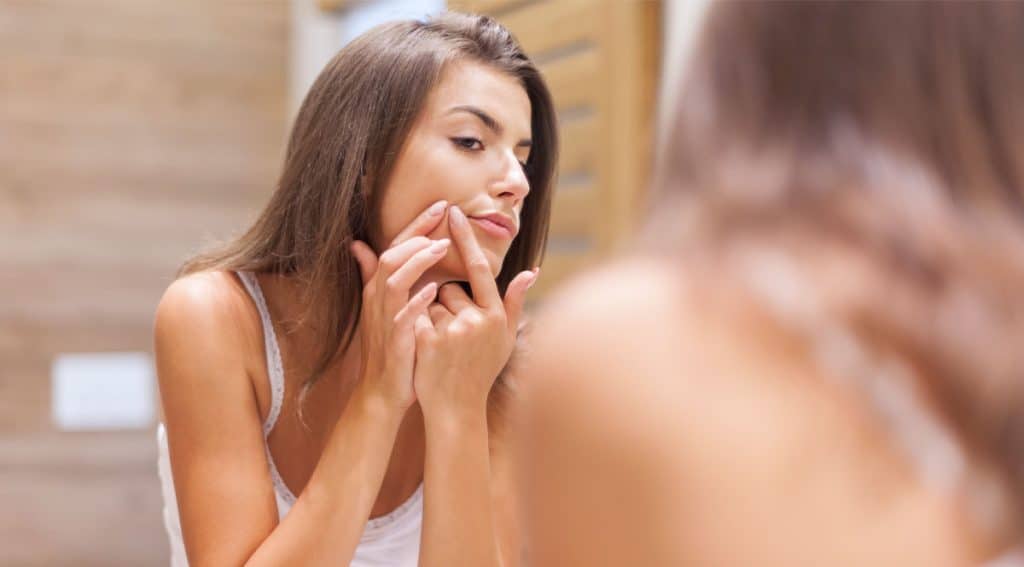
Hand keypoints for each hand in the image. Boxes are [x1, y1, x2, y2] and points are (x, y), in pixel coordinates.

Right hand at [350, 200, 450, 412]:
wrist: (382, 390)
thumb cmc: (388, 347)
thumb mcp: (379, 307)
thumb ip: (372, 275)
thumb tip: (356, 245)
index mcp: (379, 288)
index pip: (395, 247)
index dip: (415, 225)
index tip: (440, 206)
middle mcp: (378, 299)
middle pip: (392, 256)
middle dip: (417, 234)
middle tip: (443, 216)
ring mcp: (384, 318)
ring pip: (395, 280)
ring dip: (417, 261)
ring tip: (441, 247)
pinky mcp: (394, 340)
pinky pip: (402, 317)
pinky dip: (416, 302)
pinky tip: (433, 290)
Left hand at [412, 205, 538, 423]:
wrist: (456, 408)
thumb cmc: (481, 371)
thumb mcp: (505, 338)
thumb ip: (516, 302)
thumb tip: (531, 271)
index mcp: (496, 316)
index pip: (480, 268)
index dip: (465, 240)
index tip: (452, 213)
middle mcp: (477, 320)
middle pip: (450, 289)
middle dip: (446, 304)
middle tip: (453, 337)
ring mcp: (452, 330)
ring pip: (431, 301)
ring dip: (431, 316)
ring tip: (441, 347)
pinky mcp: (428, 340)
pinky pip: (416, 314)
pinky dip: (417, 325)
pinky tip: (424, 349)